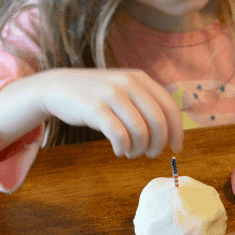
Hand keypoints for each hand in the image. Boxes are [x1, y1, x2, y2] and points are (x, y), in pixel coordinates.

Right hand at [38, 68, 183, 158]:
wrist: (58, 86)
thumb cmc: (97, 95)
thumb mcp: (124, 89)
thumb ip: (146, 103)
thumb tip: (170, 133)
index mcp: (141, 79)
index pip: (170, 107)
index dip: (177, 131)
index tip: (176, 148)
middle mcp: (129, 83)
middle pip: (158, 122)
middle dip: (158, 144)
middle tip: (151, 155)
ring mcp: (112, 94)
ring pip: (140, 131)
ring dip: (138, 149)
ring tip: (131, 153)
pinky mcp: (95, 108)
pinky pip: (119, 135)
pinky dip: (122, 148)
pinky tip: (119, 150)